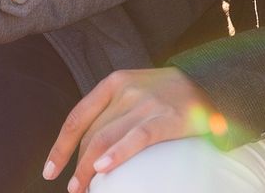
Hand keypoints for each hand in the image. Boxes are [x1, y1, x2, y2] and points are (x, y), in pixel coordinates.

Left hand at [42, 68, 222, 189]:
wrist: (214, 83)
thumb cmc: (169, 95)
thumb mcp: (137, 91)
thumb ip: (114, 110)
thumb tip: (88, 147)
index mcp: (114, 83)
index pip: (77, 117)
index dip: (60, 146)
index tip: (50, 170)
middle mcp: (126, 90)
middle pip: (91, 133)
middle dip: (77, 164)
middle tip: (74, 188)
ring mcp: (147, 103)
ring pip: (107, 138)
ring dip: (89, 167)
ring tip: (82, 188)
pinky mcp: (167, 118)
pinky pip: (137, 138)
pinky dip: (118, 153)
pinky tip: (104, 168)